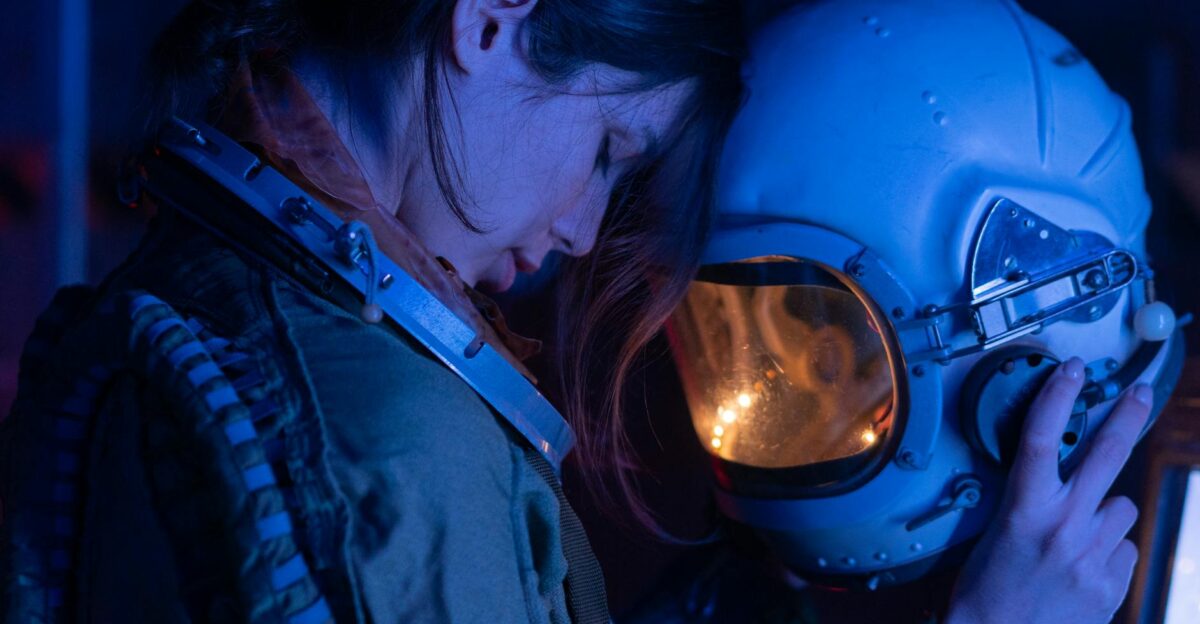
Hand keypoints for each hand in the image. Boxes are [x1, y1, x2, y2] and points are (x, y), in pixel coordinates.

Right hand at [946, 357, 1153, 623]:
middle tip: (1138, 392)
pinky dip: (1109, 551)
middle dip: (1127, 416)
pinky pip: (1125, 548)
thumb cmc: (984, 590)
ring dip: (1107, 513)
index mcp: (1025, 509)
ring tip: (1077, 535)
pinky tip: (1083, 567)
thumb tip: (1063, 478)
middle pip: (1107, 454)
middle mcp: (1065, 526)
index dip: (1059, 395)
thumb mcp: (996, 533)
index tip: (1071, 368)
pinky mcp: (1113, 583)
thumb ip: (1033, 502)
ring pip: (1123, 508)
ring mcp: (1094, 555)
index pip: (1044, 436)